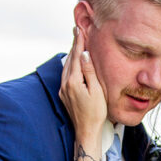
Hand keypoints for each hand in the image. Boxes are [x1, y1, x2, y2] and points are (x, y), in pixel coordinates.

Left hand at [59, 26, 107, 143]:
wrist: (86, 131)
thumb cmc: (96, 113)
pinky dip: (70, 65)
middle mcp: (65, 84)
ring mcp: (63, 90)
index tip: (79, 29)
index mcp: (73, 81)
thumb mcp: (97, 90)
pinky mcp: (64, 94)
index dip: (78, 42)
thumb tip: (84, 54)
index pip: (76, 56)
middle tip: (77, 31)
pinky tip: (74, 62)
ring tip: (76, 43)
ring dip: (71, 54)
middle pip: (70, 59)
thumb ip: (89, 71)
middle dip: (74, 45)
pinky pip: (66, 75)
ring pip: (66, 67)